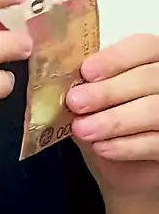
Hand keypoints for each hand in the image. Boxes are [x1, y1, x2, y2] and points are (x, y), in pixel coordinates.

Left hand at [66, 34, 158, 196]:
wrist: (123, 165)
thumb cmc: (108, 119)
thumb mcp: (97, 96)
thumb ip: (90, 82)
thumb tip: (64, 76)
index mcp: (154, 58)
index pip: (143, 47)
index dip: (115, 58)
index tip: (86, 71)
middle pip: (149, 78)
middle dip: (109, 91)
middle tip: (76, 102)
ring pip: (154, 111)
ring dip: (114, 120)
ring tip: (82, 130)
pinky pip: (157, 144)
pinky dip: (127, 146)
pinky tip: (102, 147)